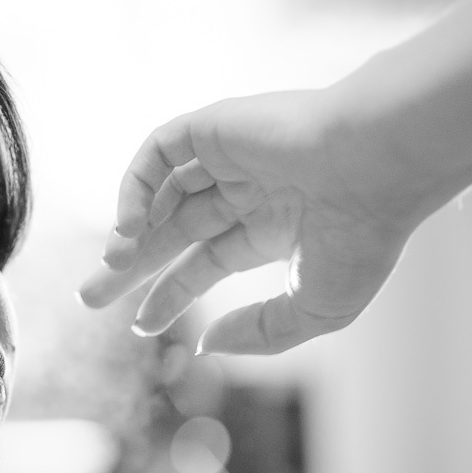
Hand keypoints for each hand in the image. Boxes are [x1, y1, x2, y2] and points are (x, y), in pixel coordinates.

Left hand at [77, 88, 440, 354]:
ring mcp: (230, 157)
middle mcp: (248, 190)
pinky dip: (136, 186)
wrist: (383, 164)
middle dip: (129, 266)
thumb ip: (260, 334)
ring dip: (129, 232)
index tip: (140, 324)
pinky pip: (158, 154)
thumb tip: (206, 346)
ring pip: (159, 195)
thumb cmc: (364, 238)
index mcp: (273, 228)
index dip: (168, 293)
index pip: (204, 263)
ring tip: (111, 266)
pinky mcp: (214, 126)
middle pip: (170, 232)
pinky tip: (129, 226)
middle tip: (88, 298)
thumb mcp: (314, 309)